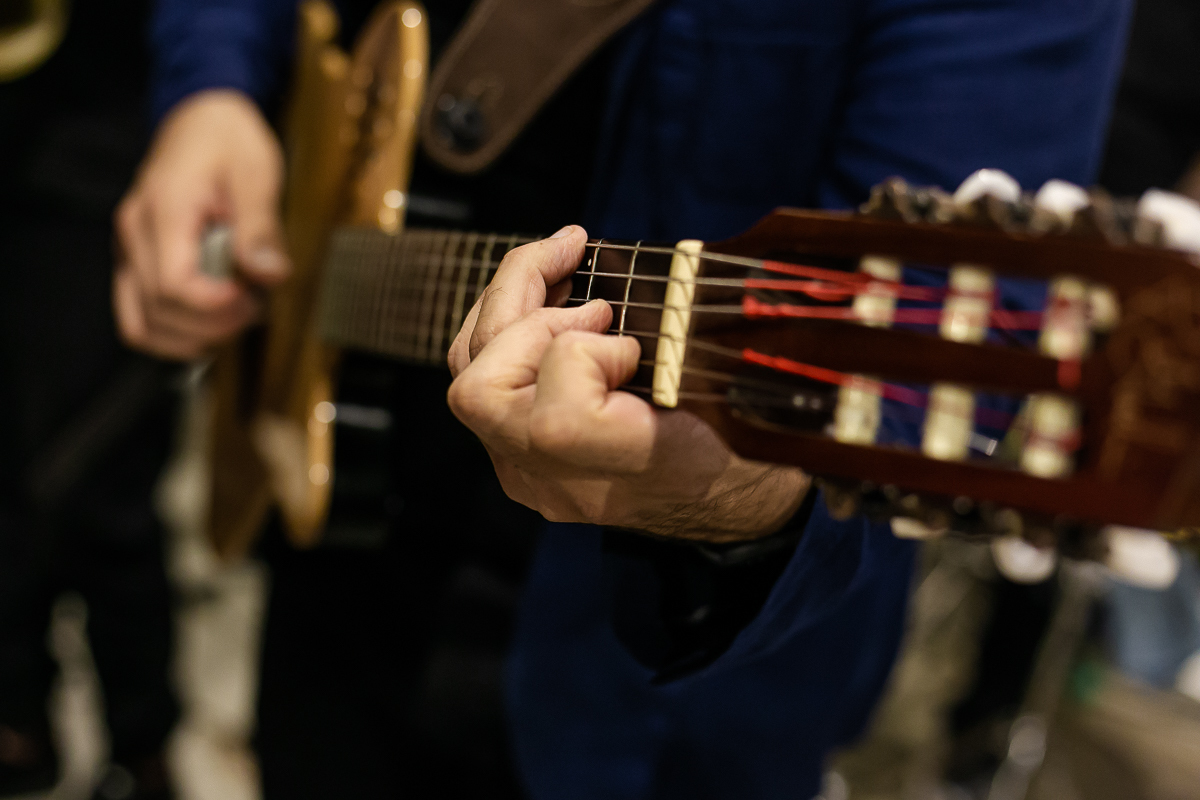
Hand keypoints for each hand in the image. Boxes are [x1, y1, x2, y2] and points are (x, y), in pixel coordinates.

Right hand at [114, 90, 289, 358]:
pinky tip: (210, 325)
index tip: (253, 302)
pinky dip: (173, 334)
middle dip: (214, 324)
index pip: (173, 284)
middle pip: (159, 310)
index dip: (215, 307)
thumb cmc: (230, 141)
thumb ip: (261, 227)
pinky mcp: (135, 263)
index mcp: (164, 208)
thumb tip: (270, 275)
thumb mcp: (257, 174)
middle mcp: (134, 233)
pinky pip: (138, 317)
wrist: (202, 118)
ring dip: (191, 337)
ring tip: (233, 318)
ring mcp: (129, 250)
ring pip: (140, 324)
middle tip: (255, 308)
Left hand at [448, 228, 809, 541]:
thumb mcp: (739, 392)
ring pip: (467, 372)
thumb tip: (637, 285)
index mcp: (624, 471)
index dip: (584, 357)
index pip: (556, 423)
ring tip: (563, 262)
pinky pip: (484, 376)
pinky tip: (554, 292)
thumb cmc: (741, 437)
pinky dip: (509, 322)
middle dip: (526, 315)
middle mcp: (561, 480)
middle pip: (481, 390)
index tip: (633, 346)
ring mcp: (529, 468)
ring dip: (509, 303)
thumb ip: (687, 345)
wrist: (727, 500)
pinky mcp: (516, 451)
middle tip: (595, 296)